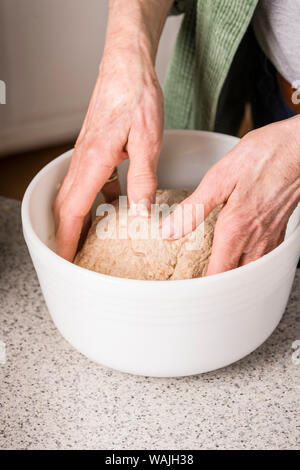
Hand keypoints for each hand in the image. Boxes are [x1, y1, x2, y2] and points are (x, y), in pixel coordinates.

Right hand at [53, 0, 167, 260]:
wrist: (127, 67)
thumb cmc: (136, 97)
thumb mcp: (147, 141)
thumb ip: (143, 179)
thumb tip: (140, 211)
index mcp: (94, 161)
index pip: (73, 210)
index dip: (67, 238)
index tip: (65, 259)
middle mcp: (83, 160)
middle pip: (66, 206)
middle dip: (66, 235)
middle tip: (73, 257)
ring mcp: (86, 154)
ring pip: (74, 194)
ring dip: (77, 220)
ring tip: (89, 240)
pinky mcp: (94, 149)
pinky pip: (87, 181)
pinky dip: (93, 200)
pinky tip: (112, 206)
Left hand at [162, 116, 299, 274]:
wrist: (297, 148)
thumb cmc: (263, 157)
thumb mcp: (220, 178)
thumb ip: (194, 208)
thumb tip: (170, 231)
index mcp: (236, 229)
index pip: (217, 274)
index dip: (201, 289)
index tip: (186, 293)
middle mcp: (254, 239)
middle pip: (233, 279)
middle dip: (214, 288)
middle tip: (196, 288)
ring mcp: (269, 237)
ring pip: (248, 272)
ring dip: (231, 278)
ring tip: (213, 277)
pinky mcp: (278, 231)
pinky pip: (261, 259)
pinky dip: (246, 265)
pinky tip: (237, 258)